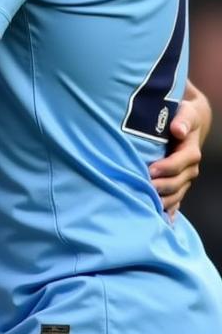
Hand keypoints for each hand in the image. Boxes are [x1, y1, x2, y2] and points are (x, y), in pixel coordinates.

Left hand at [150, 82, 211, 217]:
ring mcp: (184, 178)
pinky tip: (160, 221)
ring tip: (146, 205)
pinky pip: (176, 200)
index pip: (181, 162)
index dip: (166, 167)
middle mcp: (190, 168)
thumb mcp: (185, 112)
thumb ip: (182, 120)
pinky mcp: (177, 183)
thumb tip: (177, 129)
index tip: (150, 170)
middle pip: (178, 182)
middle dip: (161, 187)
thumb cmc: (181, 115)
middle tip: (143, 189)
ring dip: (163, 201)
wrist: (186, 123)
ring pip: (176, 194)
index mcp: (191, 151)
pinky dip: (169, 211)